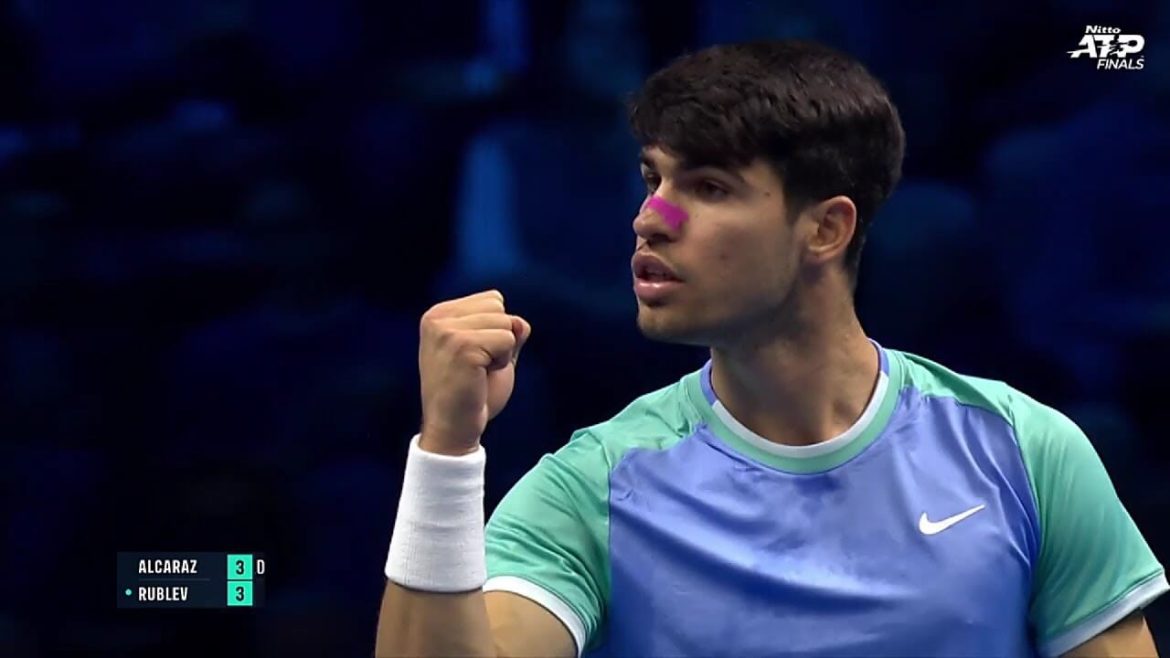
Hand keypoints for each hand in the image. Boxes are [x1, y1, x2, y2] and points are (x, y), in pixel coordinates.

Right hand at [417, 290, 530, 454]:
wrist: (453, 430)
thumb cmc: (472, 393)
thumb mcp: (490, 351)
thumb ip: (505, 329)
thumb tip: (520, 323)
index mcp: (438, 315)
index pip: (492, 299)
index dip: (496, 330)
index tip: (475, 356)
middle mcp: (437, 318)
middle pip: (499, 307)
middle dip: (501, 338)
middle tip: (478, 367)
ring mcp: (447, 332)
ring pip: (506, 323)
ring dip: (503, 351)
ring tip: (479, 372)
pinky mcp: (462, 346)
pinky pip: (508, 339)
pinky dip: (503, 361)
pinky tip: (481, 377)